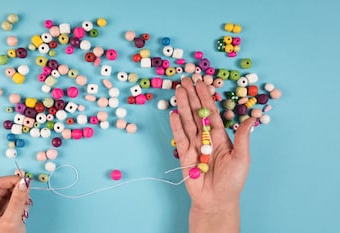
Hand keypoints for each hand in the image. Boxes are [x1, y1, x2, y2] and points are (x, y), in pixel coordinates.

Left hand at [0, 176, 31, 232]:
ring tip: (24, 206)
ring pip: (9, 189)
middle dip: (17, 189)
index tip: (26, 181)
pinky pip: (13, 195)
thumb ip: (18, 200)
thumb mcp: (11, 220)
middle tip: (27, 194)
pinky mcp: (2, 206)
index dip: (12, 180)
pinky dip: (21, 199)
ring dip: (20, 195)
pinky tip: (23, 208)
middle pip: (3, 185)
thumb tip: (23, 182)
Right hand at [169, 78, 255, 232]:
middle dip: (192, 96)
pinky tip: (174, 113)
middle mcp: (206, 138)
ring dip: (183, 106)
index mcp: (220, 136)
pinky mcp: (184, 155)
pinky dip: (176, 126)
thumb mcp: (242, 158)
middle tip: (185, 80)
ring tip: (179, 90)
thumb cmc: (233, 181)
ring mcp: (194, 145)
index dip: (206, 97)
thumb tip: (251, 119)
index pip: (212, 113)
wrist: (217, 200)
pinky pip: (180, 138)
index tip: (201, 83)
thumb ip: (243, 138)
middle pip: (197, 113)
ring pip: (187, 122)